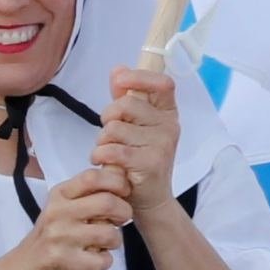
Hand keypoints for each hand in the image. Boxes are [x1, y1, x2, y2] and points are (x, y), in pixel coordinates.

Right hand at [15, 160, 131, 269]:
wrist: (27, 265)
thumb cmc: (53, 233)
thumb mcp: (62, 206)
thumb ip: (86, 194)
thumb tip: (120, 179)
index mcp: (60, 194)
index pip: (92, 177)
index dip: (116, 182)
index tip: (123, 193)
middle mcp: (58, 212)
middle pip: (107, 203)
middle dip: (124, 212)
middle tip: (120, 220)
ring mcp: (60, 236)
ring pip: (109, 234)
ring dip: (115, 240)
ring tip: (106, 243)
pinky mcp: (63, 260)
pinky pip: (102, 260)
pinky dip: (105, 262)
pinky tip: (95, 259)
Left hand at [94, 65, 182, 215]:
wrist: (149, 200)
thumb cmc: (138, 159)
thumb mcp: (134, 126)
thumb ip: (126, 98)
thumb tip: (118, 69)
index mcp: (167, 113)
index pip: (163, 83)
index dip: (139, 77)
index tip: (119, 80)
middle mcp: (169, 126)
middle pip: (127, 104)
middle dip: (108, 116)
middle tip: (108, 133)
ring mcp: (162, 145)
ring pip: (115, 128)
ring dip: (102, 140)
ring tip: (107, 151)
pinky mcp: (150, 163)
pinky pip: (112, 149)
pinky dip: (100, 154)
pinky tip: (103, 161)